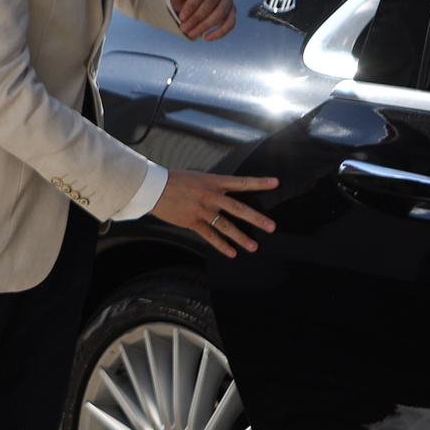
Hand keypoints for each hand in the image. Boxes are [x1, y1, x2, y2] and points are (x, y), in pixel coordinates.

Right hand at [151, 170, 278, 257]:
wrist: (154, 187)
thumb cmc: (174, 180)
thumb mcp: (197, 177)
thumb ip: (212, 186)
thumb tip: (224, 194)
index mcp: (213, 181)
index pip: (241, 182)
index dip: (259, 182)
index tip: (275, 182)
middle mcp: (210, 196)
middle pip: (239, 208)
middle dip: (257, 218)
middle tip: (272, 227)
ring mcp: (202, 210)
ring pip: (226, 226)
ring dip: (241, 237)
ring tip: (254, 247)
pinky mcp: (192, 222)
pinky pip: (210, 236)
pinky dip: (221, 245)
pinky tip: (232, 253)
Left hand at [169, 0, 238, 40]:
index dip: (191, 6)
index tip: (181, 18)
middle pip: (210, 3)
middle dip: (196, 18)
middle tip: (184, 28)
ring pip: (220, 14)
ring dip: (205, 26)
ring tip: (191, 33)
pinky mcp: (233, 9)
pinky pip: (230, 22)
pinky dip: (220, 32)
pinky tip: (207, 38)